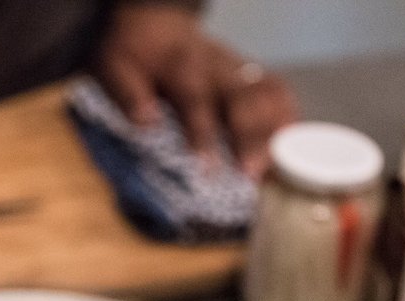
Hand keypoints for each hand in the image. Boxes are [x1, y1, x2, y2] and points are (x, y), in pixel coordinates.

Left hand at [93, 4, 294, 177]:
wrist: (156, 22)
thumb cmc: (136, 54)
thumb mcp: (115, 67)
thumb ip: (128, 94)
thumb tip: (146, 124)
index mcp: (181, 65)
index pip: (196, 99)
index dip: (203, 133)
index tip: (207, 168)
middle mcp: (217, 66)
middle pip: (244, 97)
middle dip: (251, 136)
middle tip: (251, 174)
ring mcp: (239, 69)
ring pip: (268, 93)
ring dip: (275, 130)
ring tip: (276, 167)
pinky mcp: (251, 74)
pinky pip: (278, 92)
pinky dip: (288, 118)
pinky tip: (290, 148)